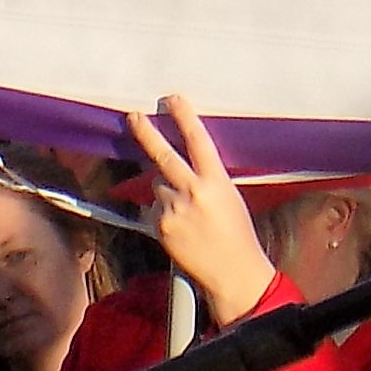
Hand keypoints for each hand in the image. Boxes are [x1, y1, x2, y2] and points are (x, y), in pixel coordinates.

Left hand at [126, 93, 276, 324]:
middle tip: (134, 117)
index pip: (197, 140)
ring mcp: (173, 210)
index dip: (184, 117)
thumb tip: (180, 166)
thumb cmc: (236, 232)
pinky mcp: (159, 228)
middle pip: (163, 157)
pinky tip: (179, 226)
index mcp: (216, 181)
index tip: (172, 99)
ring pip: (157, 185)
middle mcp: (193, 192)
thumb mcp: (229, 196)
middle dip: (147, 134)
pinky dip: (160, 212)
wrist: (232, 270)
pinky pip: (152, 208)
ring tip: (187, 211)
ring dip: (165, 191)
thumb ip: (206, 178)